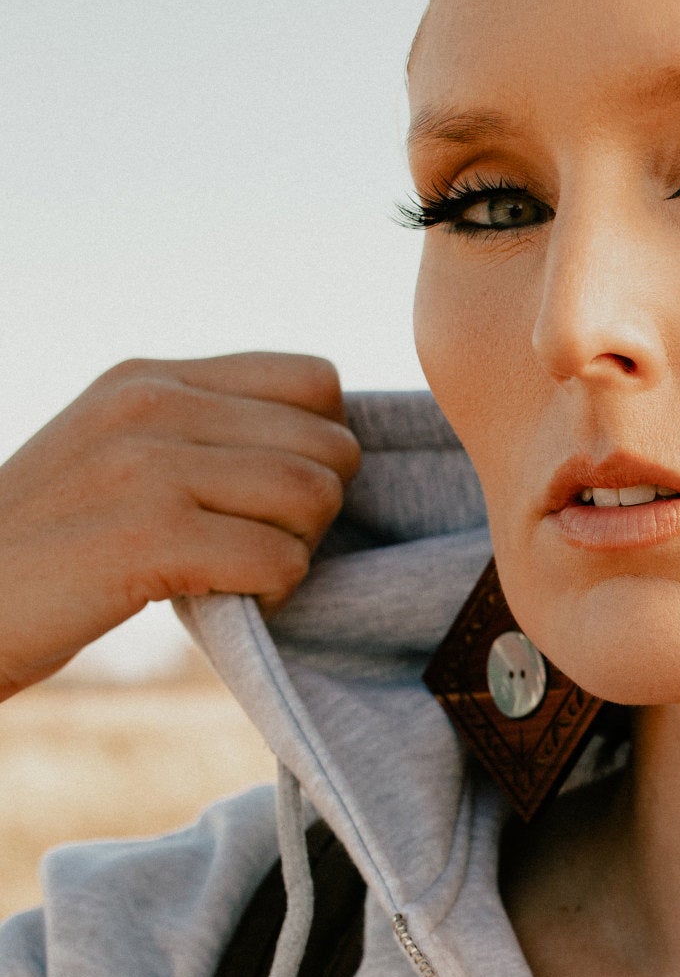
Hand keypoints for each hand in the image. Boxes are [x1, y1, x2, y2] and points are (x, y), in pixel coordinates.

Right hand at [0, 354, 359, 698]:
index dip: (320, 446)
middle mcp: (151, 404)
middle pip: (331, 445)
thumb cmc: (50, 549)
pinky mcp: (146, 537)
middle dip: (318, 508)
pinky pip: (280, 558)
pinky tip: (227, 599)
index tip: (272, 493)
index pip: (316, 381)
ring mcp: (146, 466)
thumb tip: (333, 441)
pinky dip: (276, 592)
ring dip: (298, 550)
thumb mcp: (118, 454)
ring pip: (314, 496)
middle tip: (260, 542)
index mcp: (151, 378)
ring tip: (243, 570)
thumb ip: (204, 432)